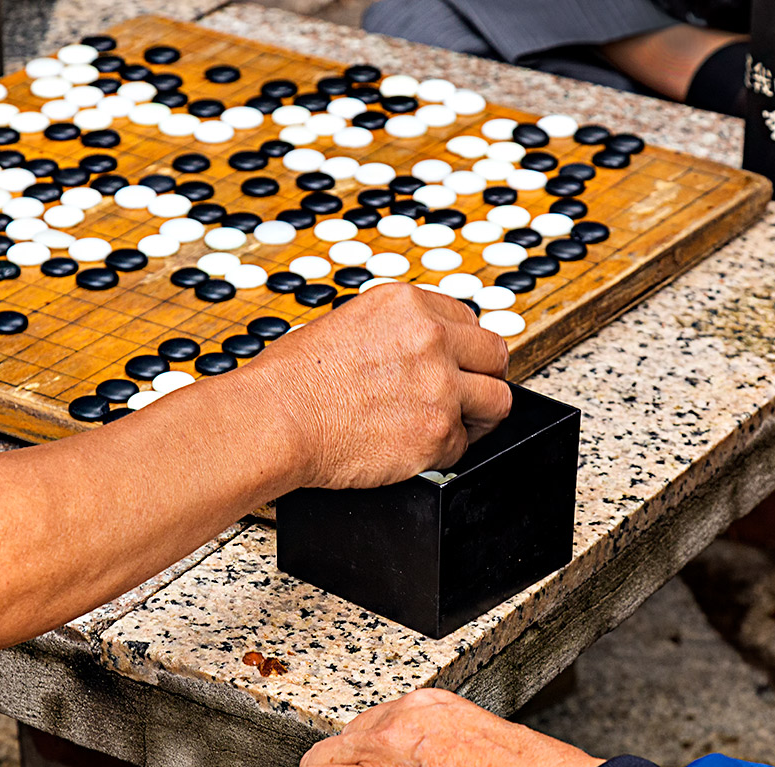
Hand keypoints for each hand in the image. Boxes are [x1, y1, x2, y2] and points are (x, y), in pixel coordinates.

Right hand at [247, 284, 511, 489]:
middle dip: (484, 377)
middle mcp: (431, 339)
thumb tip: (419, 351)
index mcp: (407, 305)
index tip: (458, 365)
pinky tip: (414, 450)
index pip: (468, 320)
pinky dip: (444, 453)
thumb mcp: (348, 324)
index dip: (464, 349)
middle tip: (468, 396)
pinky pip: (464, 446)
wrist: (276, 420)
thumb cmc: (293, 380)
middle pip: (496, 355)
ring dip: (478, 417)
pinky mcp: (438, 433)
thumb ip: (396, 332)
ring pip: (497, 401)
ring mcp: (440, 387)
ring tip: (450, 427)